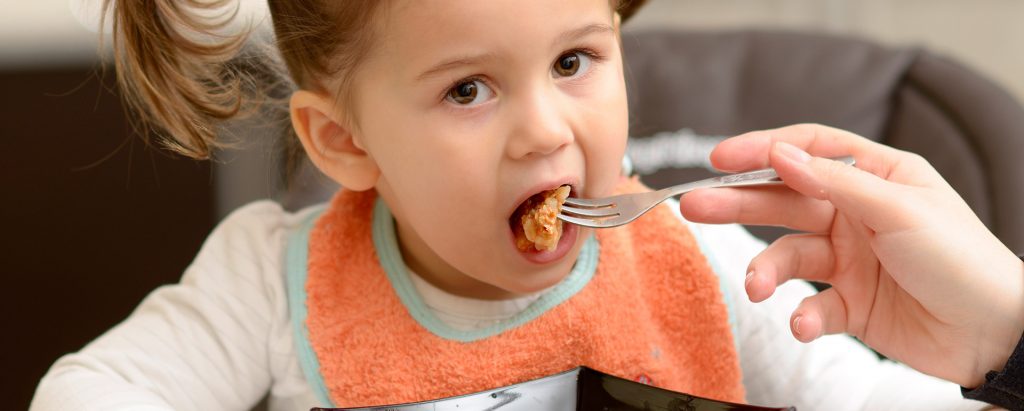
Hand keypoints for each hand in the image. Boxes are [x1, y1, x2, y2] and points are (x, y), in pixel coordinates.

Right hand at [678, 124, 1023, 387]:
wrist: (996, 335)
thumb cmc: (963, 260)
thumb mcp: (899, 209)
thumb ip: (836, 182)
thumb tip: (779, 153)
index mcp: (876, 177)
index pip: (808, 151)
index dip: (762, 150)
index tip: (719, 157)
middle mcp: (856, 214)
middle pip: (785, 201)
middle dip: (738, 204)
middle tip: (694, 206)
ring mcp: (850, 260)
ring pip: (789, 256)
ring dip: (767, 271)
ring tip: (757, 288)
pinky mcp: (849, 304)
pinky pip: (810, 304)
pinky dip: (801, 315)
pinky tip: (802, 323)